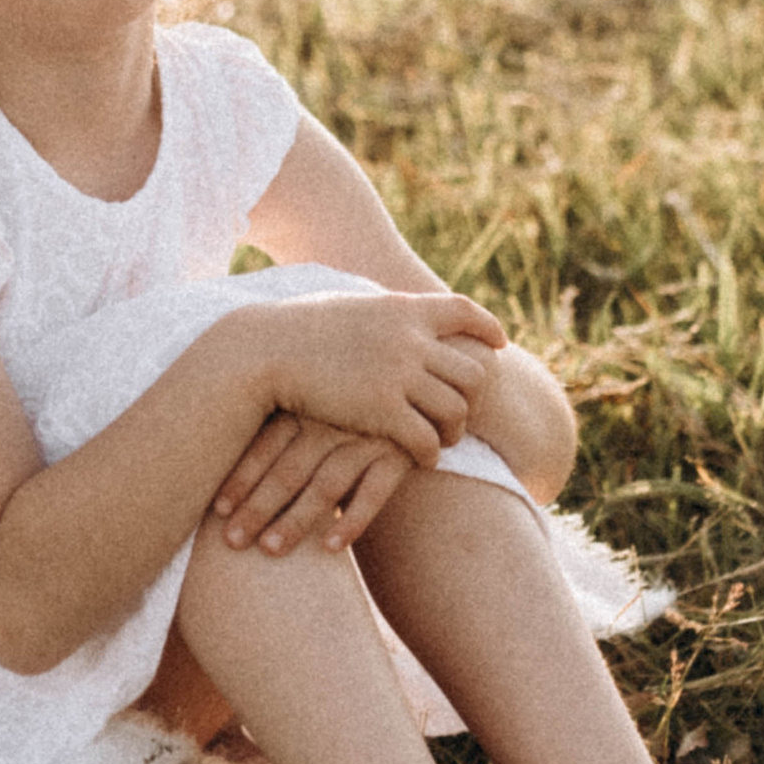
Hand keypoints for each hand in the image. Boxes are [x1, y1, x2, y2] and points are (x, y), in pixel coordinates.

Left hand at [211, 413, 423, 554]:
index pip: (265, 444)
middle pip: (289, 469)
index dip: (240, 478)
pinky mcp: (400, 453)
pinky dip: (353, 522)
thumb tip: (219, 453)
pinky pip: (375, 492)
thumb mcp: (316, 397)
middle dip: (258, 508)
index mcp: (306, 402)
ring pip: (326, 484)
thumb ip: (281, 419)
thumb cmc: (349, 397)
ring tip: (270, 551)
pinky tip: (330, 549)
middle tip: (233, 542)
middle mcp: (333, 418)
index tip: (217, 511)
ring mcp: (367, 435)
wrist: (418, 377)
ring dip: (297, 520)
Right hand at [244, 290, 499, 462]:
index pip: (463, 310)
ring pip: (456, 409)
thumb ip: (380, 310)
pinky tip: (422, 458)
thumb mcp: (348, 305)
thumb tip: (393, 306)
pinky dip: (430, 451)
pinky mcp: (383, 410)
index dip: (486, 325)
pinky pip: (427, 438)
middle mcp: (410, 339)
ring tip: (443, 439)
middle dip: (474, 395)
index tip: (499, 342)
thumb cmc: (297, 329)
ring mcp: (399, 374)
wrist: (264, 351)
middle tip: (465, 412)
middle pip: (471, 370)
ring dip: (455, 429)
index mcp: (402, 308)